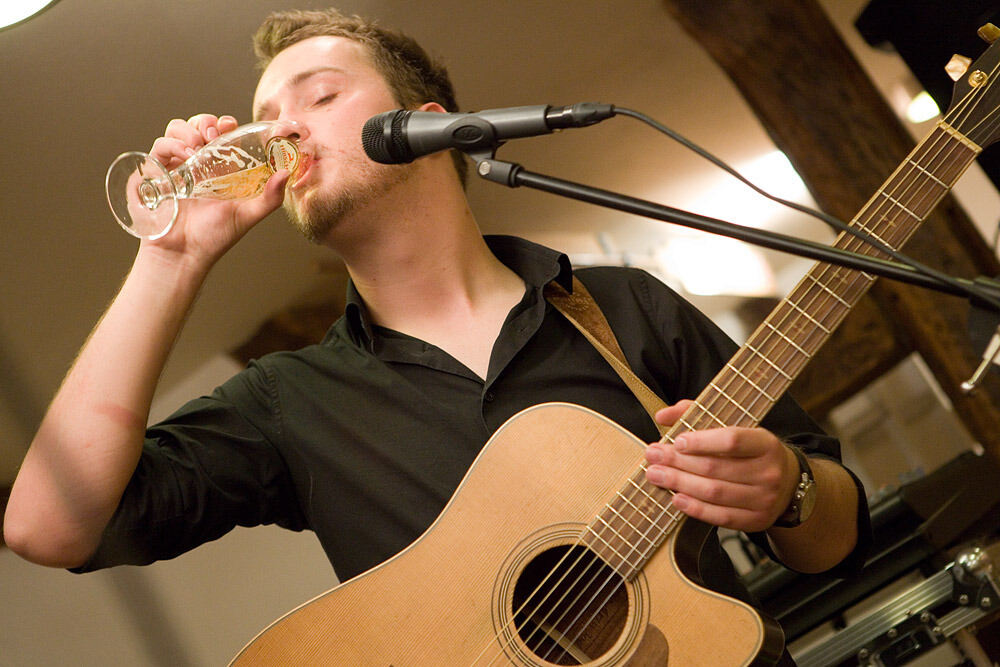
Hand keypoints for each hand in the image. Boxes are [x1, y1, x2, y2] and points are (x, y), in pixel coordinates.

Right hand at [138, 114, 290, 268]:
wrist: (184, 254)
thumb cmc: (214, 237)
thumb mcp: (247, 215)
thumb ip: (269, 198)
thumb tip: (286, 173)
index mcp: (219, 168)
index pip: (220, 134)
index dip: (225, 124)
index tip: (230, 125)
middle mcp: (196, 163)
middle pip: (197, 125)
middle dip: (205, 121)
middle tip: (213, 133)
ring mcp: (174, 166)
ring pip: (176, 130)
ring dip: (188, 130)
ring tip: (198, 145)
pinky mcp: (154, 173)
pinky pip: (159, 147)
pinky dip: (171, 145)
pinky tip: (185, 156)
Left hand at [644, 400, 799, 531]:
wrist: (787, 483)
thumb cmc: (750, 451)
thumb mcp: (734, 426)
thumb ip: (697, 413)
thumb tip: (662, 415)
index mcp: (765, 443)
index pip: (732, 441)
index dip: (701, 441)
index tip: (676, 441)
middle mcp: (768, 472)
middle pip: (715, 468)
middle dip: (678, 462)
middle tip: (652, 456)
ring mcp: (764, 499)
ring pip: (715, 492)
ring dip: (680, 484)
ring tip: (656, 475)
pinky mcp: (756, 521)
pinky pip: (721, 517)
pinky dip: (696, 508)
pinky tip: (676, 499)